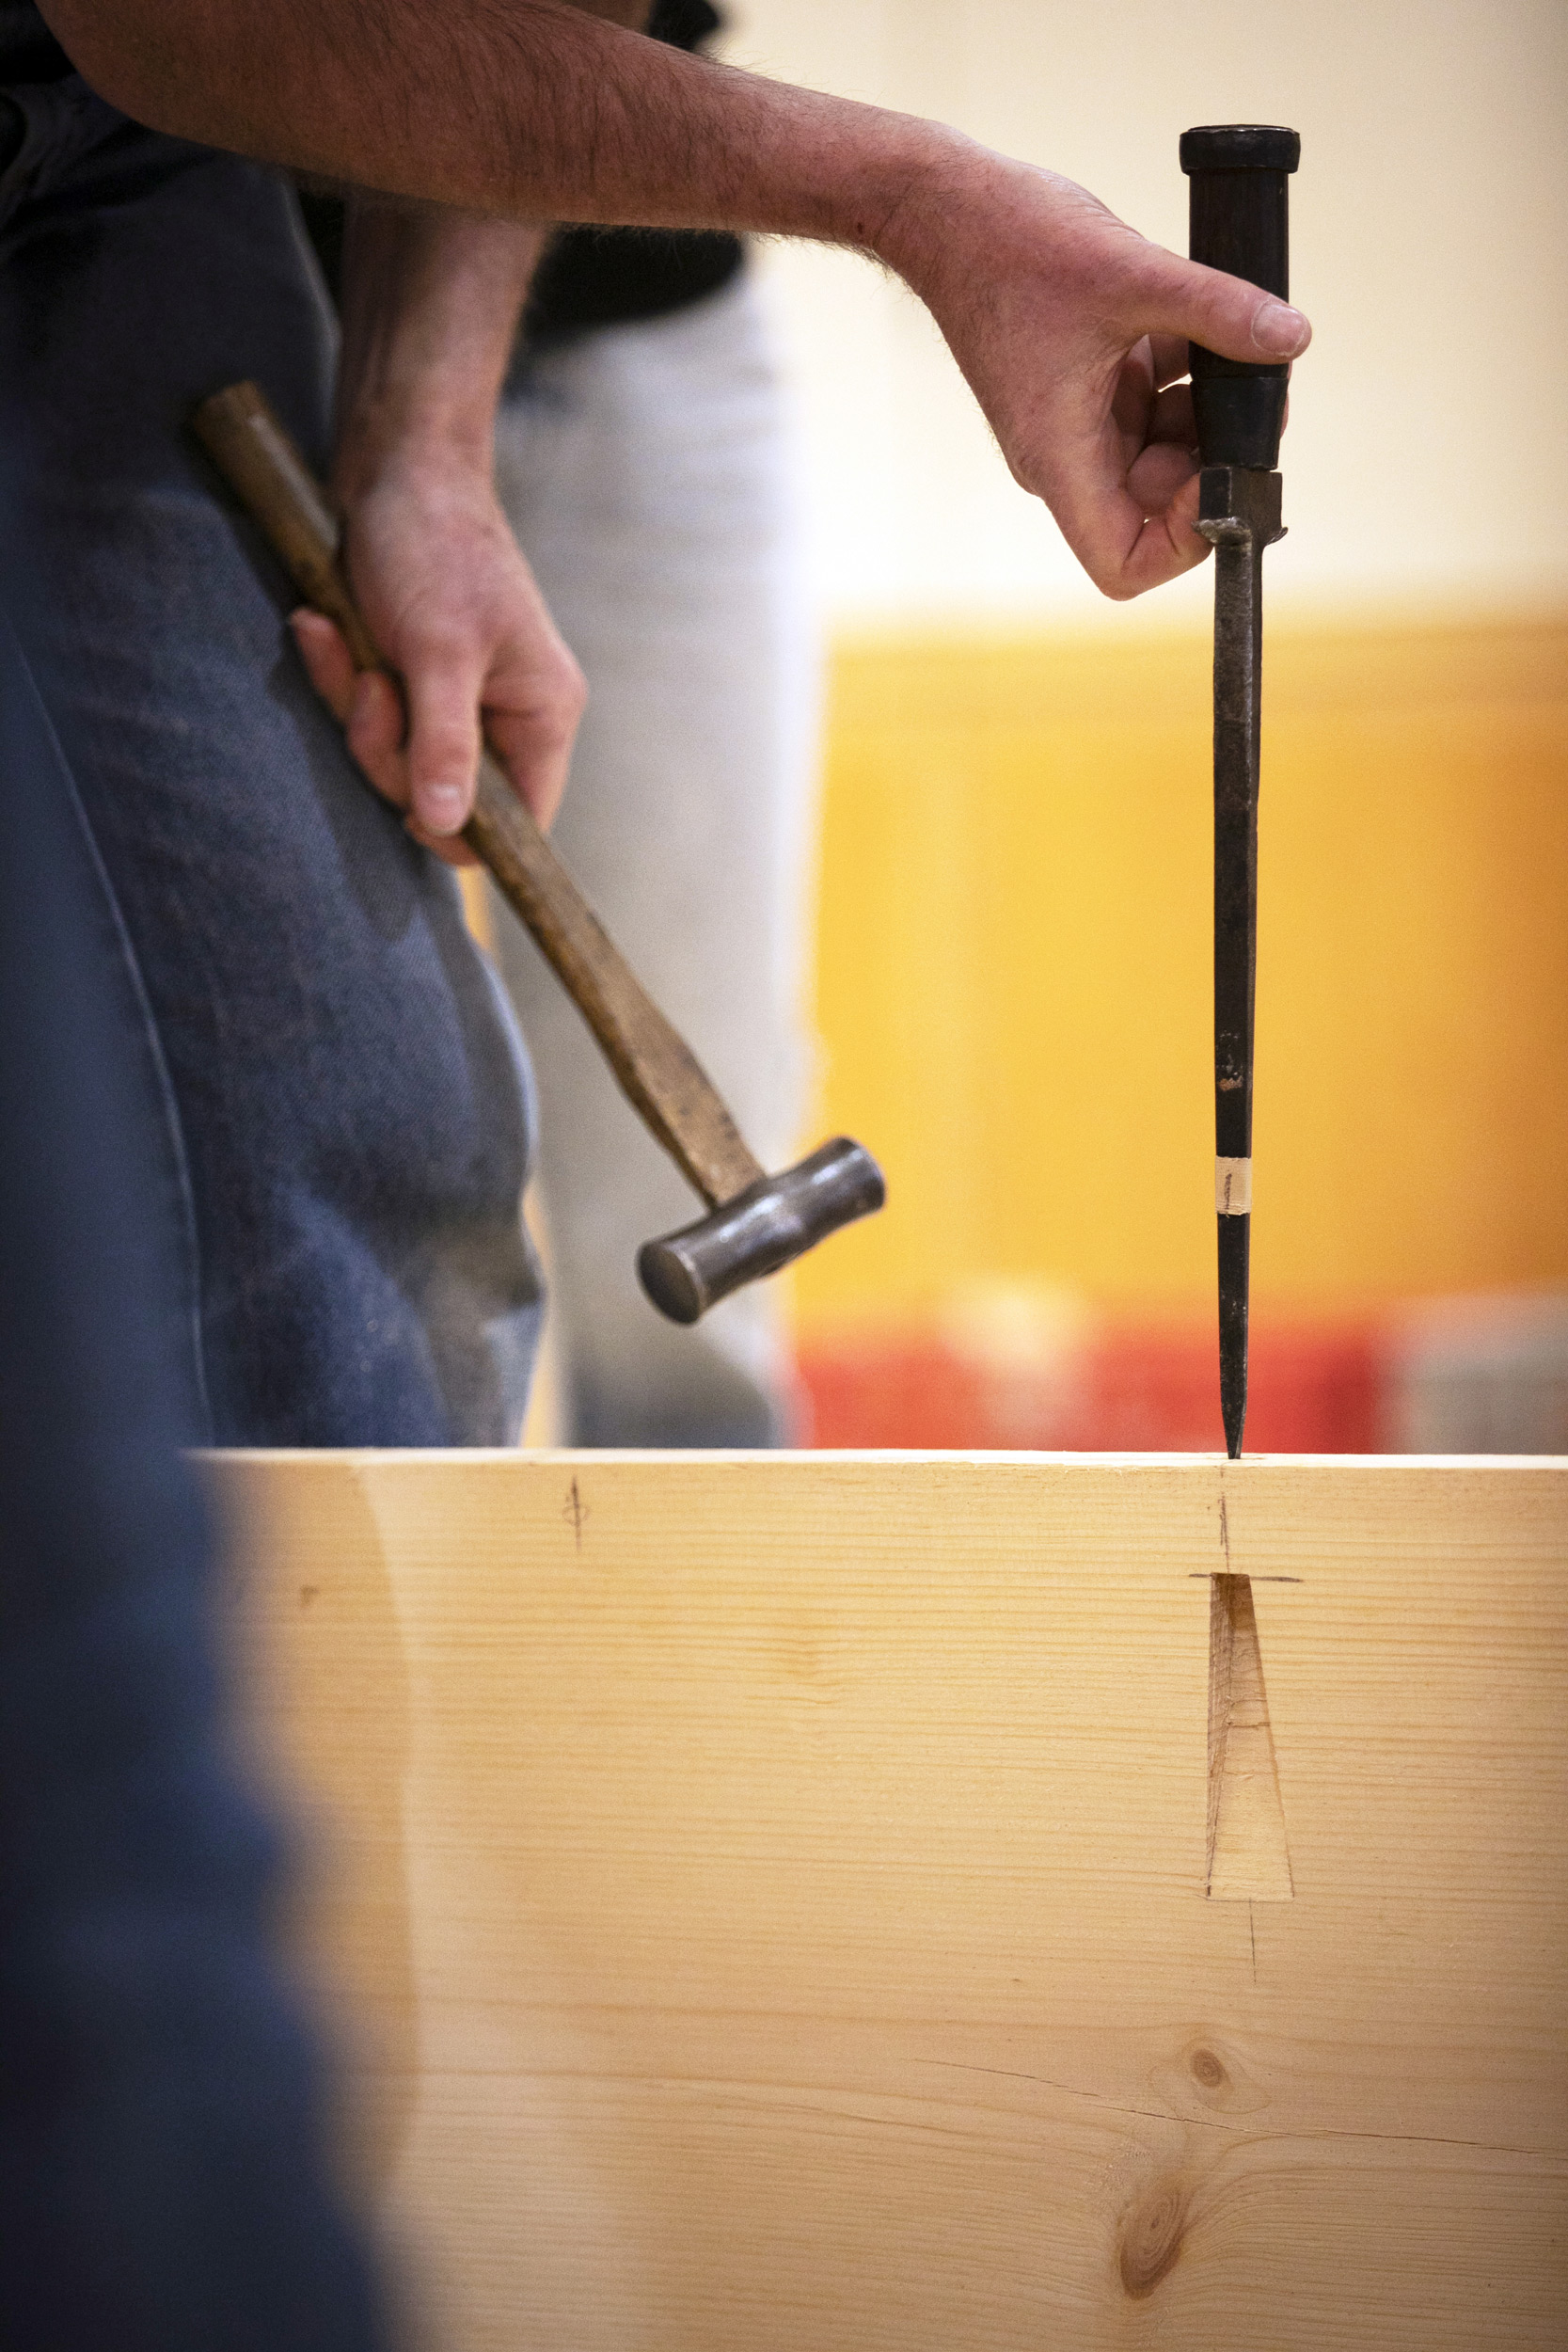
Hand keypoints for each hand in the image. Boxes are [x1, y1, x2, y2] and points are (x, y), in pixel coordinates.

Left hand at [290, 446, 584, 862]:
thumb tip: (449, 826)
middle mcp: (507, 712)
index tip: (411, 805)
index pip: (522, 820)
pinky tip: (322, 627)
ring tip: (340, 641)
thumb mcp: (439, 651)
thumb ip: (446, 744)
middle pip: (444, 794)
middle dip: (387, 749)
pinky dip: (339, 672)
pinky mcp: (411, 671)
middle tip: (372, 689)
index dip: (465, 830)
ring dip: (353, 704)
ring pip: (395, 753)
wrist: (393, 461)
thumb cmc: (433, 543)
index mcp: (541, 713)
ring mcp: (457, 693)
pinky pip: (369, 710)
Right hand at [883, 145, 1310, 599]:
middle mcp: (1065, 457)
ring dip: (1204, 412)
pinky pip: (1147, 407)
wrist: (946, 209)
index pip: (1123, 564)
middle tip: (1257, 395)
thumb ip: (1217, 313)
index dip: (1183, 542)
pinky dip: (1181, 373)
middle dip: (1211, 459)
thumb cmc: (1006, 248)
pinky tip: (1192, 321)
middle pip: (1155, 506)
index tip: (1222, 476)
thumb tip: (1292, 337)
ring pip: (1159, 453)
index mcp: (1061, 458)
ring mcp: (1073, 424)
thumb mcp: (1130, 276)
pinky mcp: (1081, 388)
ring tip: (1227, 345)